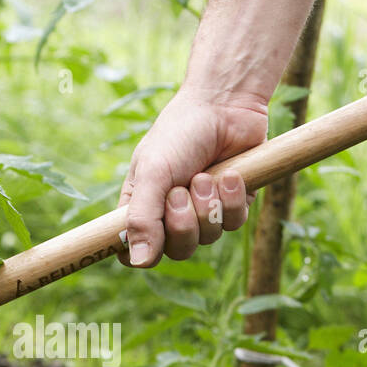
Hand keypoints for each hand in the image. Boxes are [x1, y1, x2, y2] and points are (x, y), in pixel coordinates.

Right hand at [118, 88, 267, 267]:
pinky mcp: (232, 204)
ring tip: (206, 175)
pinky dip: (231, 198)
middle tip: (181, 190)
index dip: (139, 253)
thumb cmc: (180, 133)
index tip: (147, 239)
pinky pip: (233, 223)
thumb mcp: (153, 172)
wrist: (226, 105)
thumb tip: (139, 262)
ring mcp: (203, 211)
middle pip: (176, 250)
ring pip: (208, 238)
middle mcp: (170, 214)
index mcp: (142, 206)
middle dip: (182, 222)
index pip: (133, 250)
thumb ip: (143, 217)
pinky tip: (231, 173)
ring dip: (208, 205)